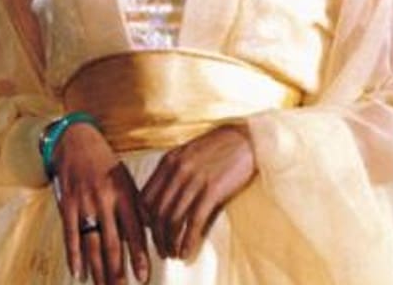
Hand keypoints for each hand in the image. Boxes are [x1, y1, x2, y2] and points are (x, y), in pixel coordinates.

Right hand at [52, 123, 149, 284]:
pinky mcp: (66, 205)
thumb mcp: (127, 180)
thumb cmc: (107, 164)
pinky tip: (79, 273)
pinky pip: (70, 236)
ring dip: (97, 269)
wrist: (76, 141)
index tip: (142, 276)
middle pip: (112, 243)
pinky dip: (74, 256)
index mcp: (124, 194)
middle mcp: (105, 200)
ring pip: (91, 244)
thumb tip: (151, 230)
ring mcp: (84, 204)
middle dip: (117, 270)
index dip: (138, 256)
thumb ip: (138, 205)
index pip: (134, 231)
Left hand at [140, 124, 256, 260]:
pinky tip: (186, 252)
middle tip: (162, 250)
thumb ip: (173, 172)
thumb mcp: (189, 153)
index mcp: (169, 161)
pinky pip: (193, 222)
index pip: (145, 198)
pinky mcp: (212, 190)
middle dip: (156, 237)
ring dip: (170, 242)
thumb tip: (163, 200)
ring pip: (172, 220)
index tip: (152, 231)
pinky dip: (187, 241)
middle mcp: (177, 171)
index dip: (145, 220)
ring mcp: (194, 180)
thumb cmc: (220, 147)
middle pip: (156, 212)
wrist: (248, 139)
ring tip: (174, 254)